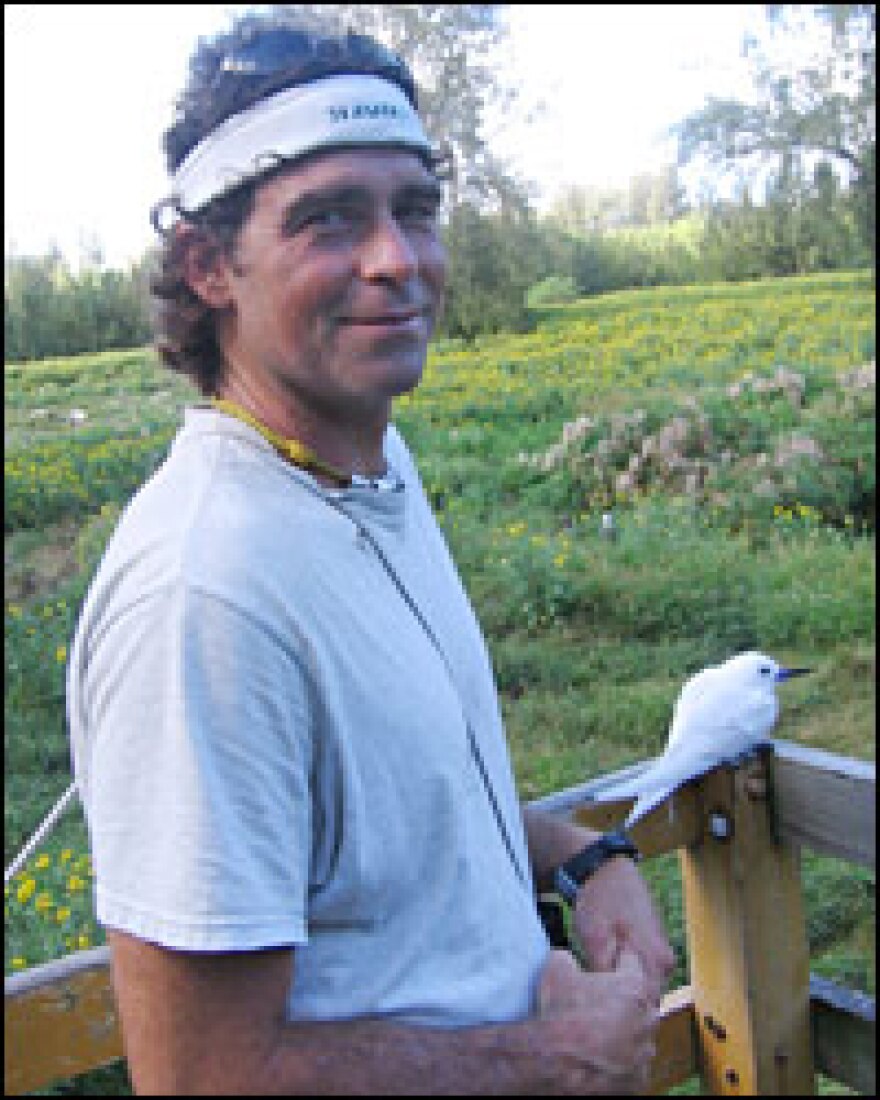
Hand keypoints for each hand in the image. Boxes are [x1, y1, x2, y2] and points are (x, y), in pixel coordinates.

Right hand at [537, 947, 657, 1093]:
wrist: (556, 1065)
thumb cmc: (560, 1013)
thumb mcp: (555, 969)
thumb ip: (567, 958)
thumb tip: (566, 958)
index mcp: (634, 986)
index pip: (631, 962)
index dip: (615, 962)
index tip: (603, 966)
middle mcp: (647, 1018)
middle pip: (639, 1001)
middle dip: (622, 1000)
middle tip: (597, 1003)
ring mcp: (644, 1053)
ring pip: (639, 1035)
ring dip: (624, 1032)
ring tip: (596, 1035)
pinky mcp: (638, 1080)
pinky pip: (633, 1065)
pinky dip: (620, 1061)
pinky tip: (598, 1058)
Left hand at [571, 856, 674, 1003]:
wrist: (605, 868)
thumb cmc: (600, 901)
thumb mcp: (595, 939)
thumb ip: (607, 976)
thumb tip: (608, 1004)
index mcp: (656, 962)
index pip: (645, 1009)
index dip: (621, 1015)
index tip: (598, 1013)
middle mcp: (666, 962)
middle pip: (645, 1000)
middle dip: (622, 1004)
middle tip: (593, 1000)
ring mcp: (661, 953)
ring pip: (643, 986)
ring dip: (623, 989)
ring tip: (596, 983)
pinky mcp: (652, 946)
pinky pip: (641, 973)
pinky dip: (625, 976)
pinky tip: (604, 970)